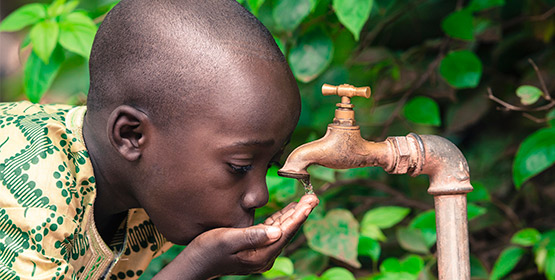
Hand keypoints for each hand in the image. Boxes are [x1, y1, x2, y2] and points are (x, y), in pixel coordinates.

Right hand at [153, 194, 318, 279]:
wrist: (195, 263)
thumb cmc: (207, 249)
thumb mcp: (227, 239)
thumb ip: (252, 235)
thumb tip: (277, 231)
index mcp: (260, 255)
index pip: (285, 232)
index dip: (299, 216)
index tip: (310, 203)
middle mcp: (264, 256)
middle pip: (288, 231)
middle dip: (301, 213)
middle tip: (313, 196)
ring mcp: (261, 253)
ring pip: (282, 230)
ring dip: (293, 215)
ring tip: (306, 200)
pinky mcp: (256, 248)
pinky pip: (273, 231)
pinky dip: (281, 219)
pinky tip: (288, 210)